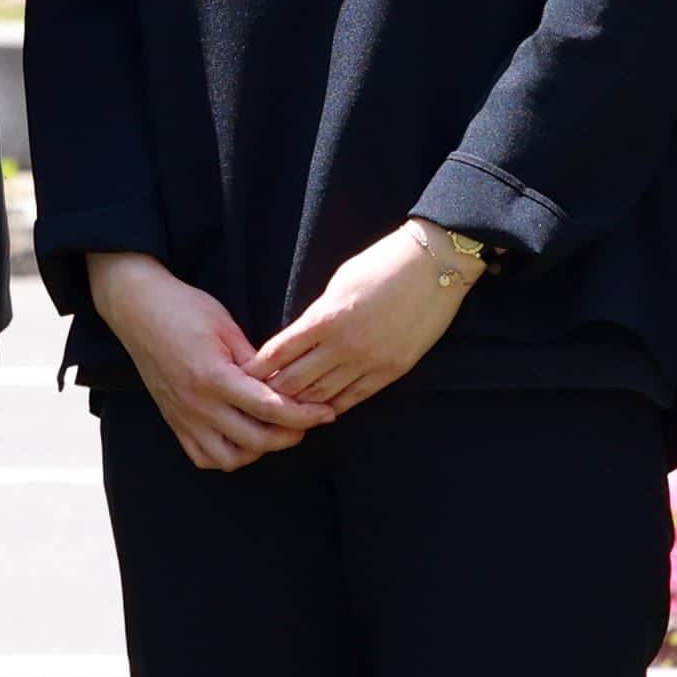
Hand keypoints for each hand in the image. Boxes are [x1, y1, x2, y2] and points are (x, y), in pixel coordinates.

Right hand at [86, 254, 331, 472]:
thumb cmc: (183, 308)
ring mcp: (183, 417)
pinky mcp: (173, 420)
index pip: (269, 408)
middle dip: (290, 435)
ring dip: (259, 450)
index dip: (304, 414)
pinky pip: (203, 456)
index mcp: (213, 376)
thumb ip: (255, 360)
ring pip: (230, 458)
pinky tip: (242, 438)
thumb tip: (284, 382)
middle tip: (307, 422)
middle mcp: (197, 404)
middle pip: (256, 439)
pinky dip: (228, 455)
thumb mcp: (226, 325)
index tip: (326, 413)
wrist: (136, 308)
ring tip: (274, 431)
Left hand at [251, 219, 484, 415]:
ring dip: (300, 404)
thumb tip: (299, 337)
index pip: (279, 352)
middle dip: (272, 392)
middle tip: (255, 401)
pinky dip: (333, 406)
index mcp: (325, 318)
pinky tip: (320, 411)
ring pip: (323, 396)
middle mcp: (344, 346)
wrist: (434, 266)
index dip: (259, 368)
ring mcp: (369, 362)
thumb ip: (318, 314)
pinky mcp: (391, 371)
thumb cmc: (382, 264)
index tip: (243, 375)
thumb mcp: (339, 282)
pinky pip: (354, 398)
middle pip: (295, 382)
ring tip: (282, 411)